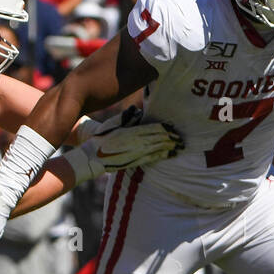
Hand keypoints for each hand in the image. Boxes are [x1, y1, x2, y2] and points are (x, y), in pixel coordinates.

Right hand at [65, 116, 183, 182]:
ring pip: (158, 148)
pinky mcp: (135, 162)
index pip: (154, 128)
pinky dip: (163, 156)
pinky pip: (153, 158)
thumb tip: (137, 111)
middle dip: (171, 138)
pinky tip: (170, 154)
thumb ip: (126, 118)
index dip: (165, 128)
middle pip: (159, 138)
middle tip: (181, 138)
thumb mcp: (112, 124)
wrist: (92, 157)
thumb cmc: (101, 139)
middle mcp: (137, 142)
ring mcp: (137, 153)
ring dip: (170, 147)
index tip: (173, 126)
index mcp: (132, 132)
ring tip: (180, 146)